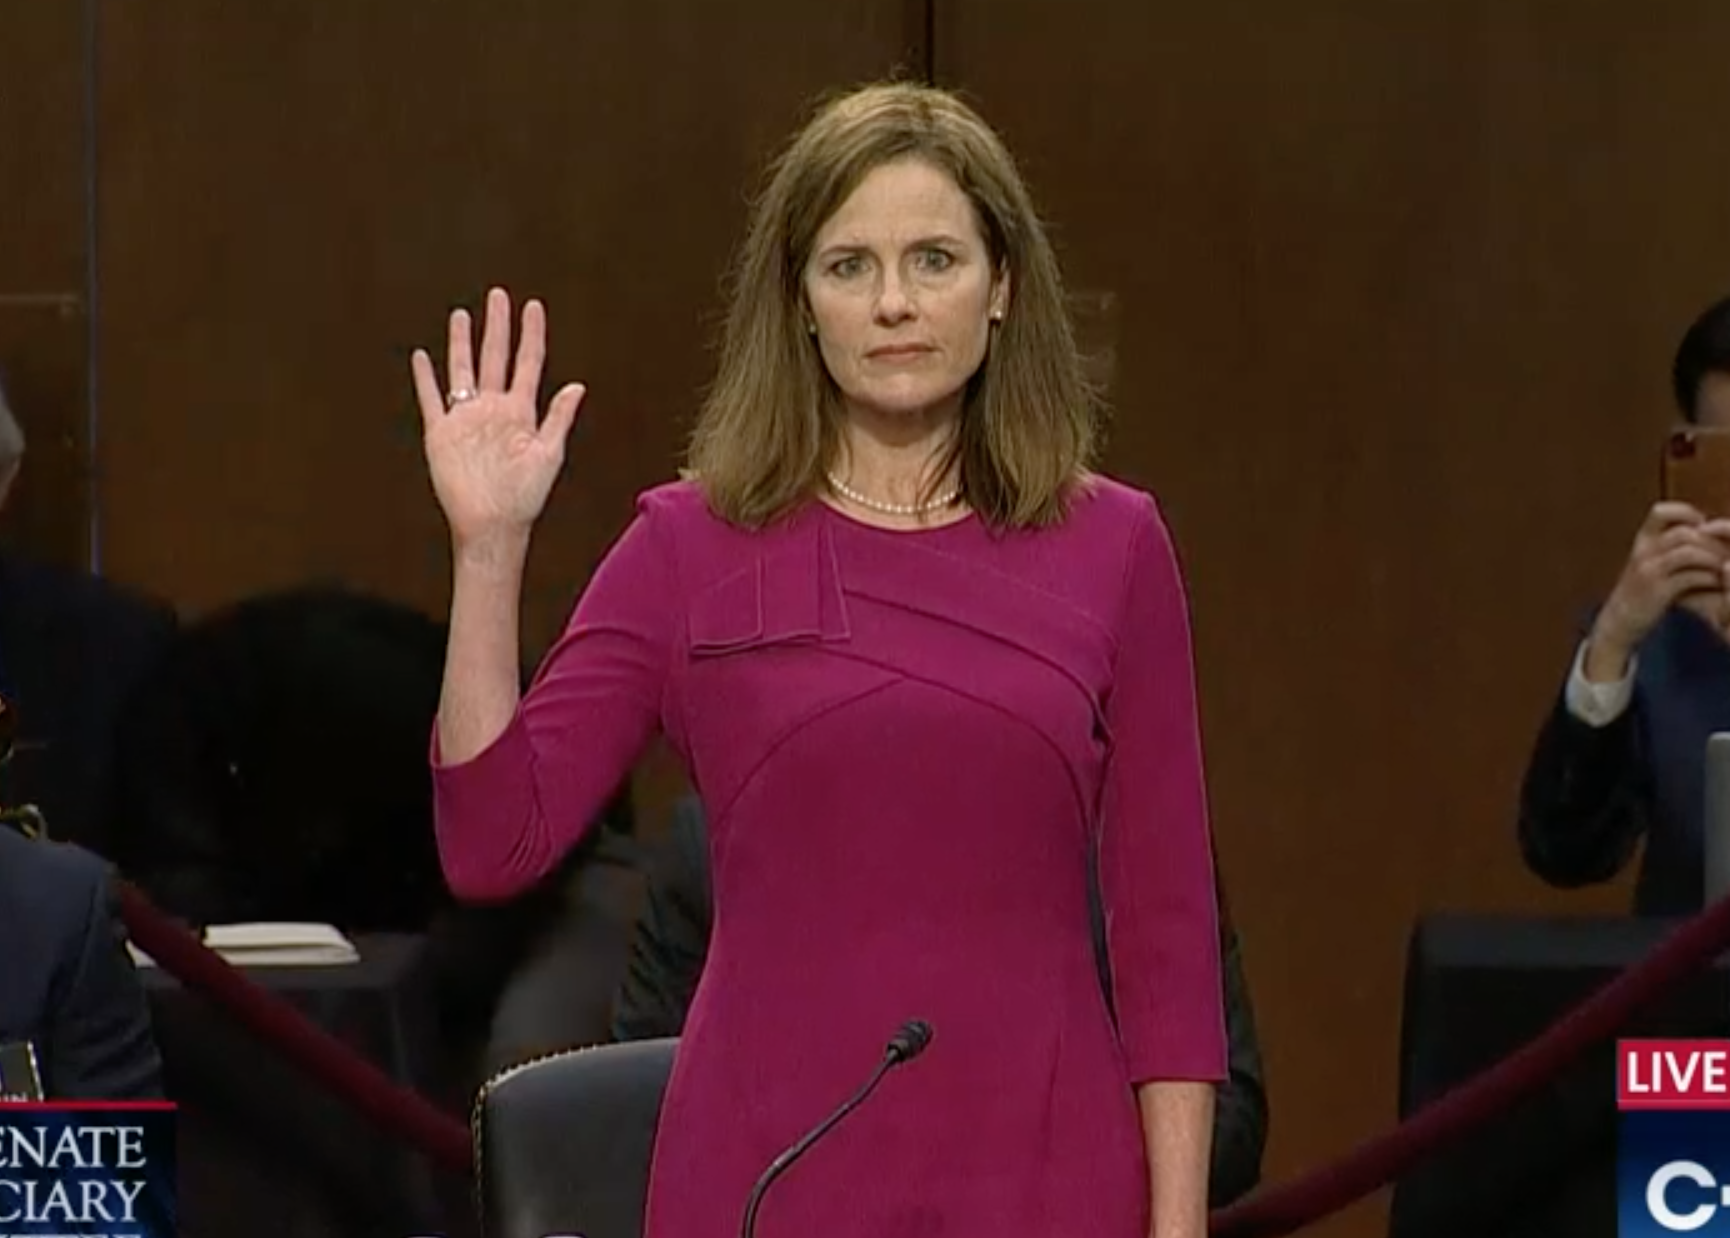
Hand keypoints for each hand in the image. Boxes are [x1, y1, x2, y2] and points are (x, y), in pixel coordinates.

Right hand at [412, 287, 584, 551]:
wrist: (492, 524)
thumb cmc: (524, 497)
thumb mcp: (549, 455)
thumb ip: (559, 418)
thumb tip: (578, 385)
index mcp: (522, 412)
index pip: (528, 363)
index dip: (531, 334)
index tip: (533, 306)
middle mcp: (494, 409)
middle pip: (495, 356)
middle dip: (497, 326)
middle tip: (499, 295)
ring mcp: (467, 419)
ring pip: (462, 370)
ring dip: (462, 343)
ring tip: (462, 315)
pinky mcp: (441, 433)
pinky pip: (431, 398)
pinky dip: (425, 378)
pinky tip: (422, 356)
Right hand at [1588, 502, 1729, 672]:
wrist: (1618, 622)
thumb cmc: (1642, 592)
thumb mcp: (1648, 563)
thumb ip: (1669, 546)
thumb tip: (1708, 531)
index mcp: (1642, 541)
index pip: (1661, 512)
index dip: (1686, 513)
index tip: (1702, 525)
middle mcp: (1642, 552)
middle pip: (1684, 533)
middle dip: (1712, 541)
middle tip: (1727, 551)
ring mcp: (1648, 571)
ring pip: (1689, 552)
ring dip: (1714, 559)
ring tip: (1725, 568)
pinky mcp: (1657, 592)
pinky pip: (1690, 577)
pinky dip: (1709, 578)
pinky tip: (1716, 583)